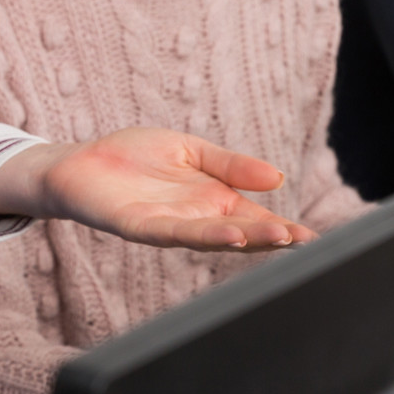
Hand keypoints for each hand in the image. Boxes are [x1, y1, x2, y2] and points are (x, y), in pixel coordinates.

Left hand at [0, 128, 314, 250]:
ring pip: (214, 238)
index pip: (256, 218)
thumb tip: (277, 177)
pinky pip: (176, 233)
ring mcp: (169, 226)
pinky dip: (204, 234)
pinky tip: (228, 233)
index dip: (284, 228)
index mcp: (212, 203)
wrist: (78, 163)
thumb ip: (231, 164)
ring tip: (278, 238)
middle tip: (307, 243)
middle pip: (242, 233)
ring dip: (246, 240)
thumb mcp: (192, 151)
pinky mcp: (139, 226)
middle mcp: (196, 220)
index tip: (315, 238)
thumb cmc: (133, 158)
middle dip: (274, 238)